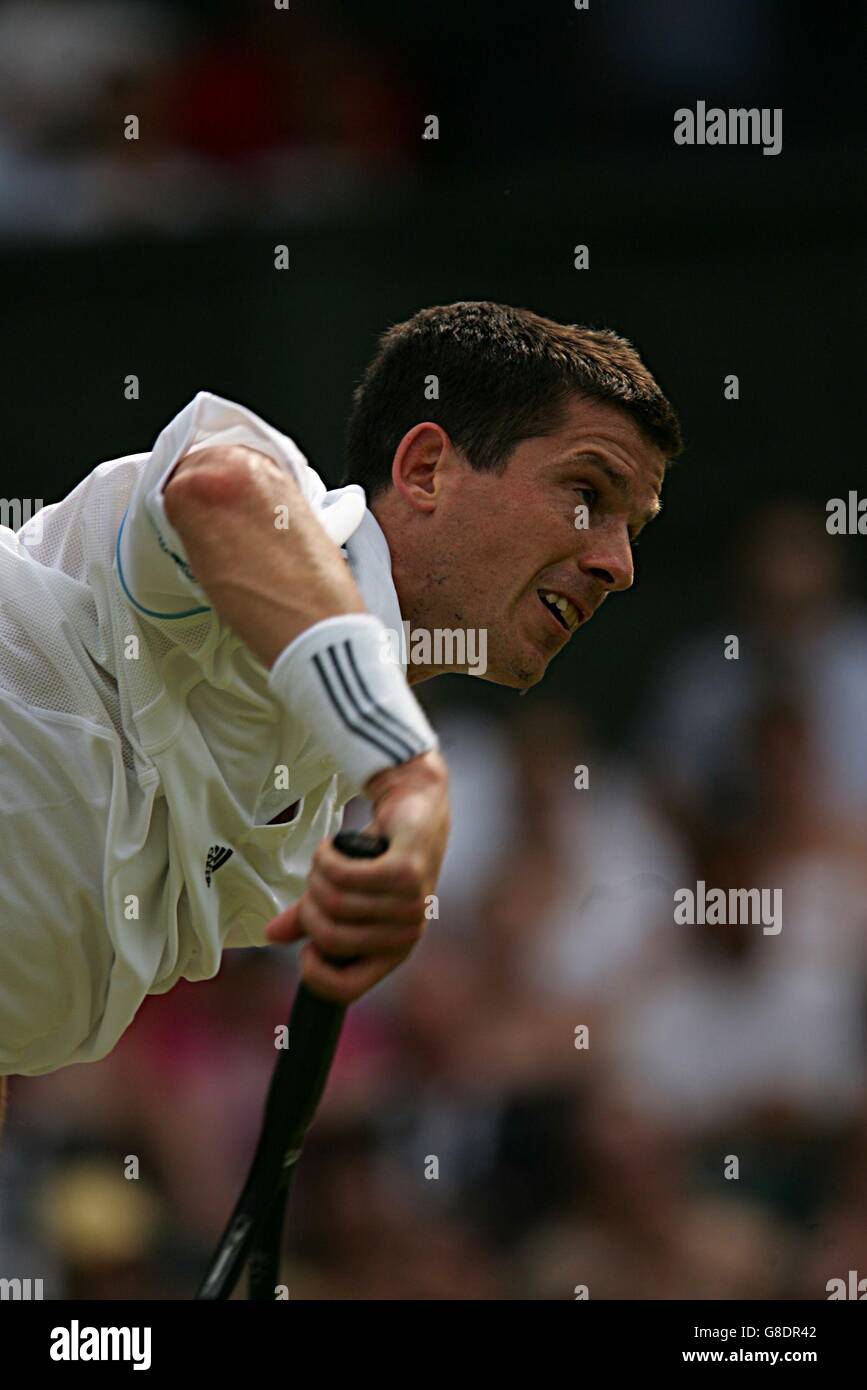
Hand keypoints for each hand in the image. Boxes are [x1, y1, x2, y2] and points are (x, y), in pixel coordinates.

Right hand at [265, 750, 449, 1002]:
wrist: (413, 810)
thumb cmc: (378, 859)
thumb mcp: (344, 894)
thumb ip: (310, 918)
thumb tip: (270, 936)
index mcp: (392, 952)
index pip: (345, 989)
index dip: (314, 973)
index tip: (305, 946)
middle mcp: (406, 935)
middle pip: (330, 938)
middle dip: (309, 908)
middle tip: (314, 884)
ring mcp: (411, 905)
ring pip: (335, 902)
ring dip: (318, 876)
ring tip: (326, 861)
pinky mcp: (406, 872)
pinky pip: (345, 875)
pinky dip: (327, 858)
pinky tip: (330, 848)